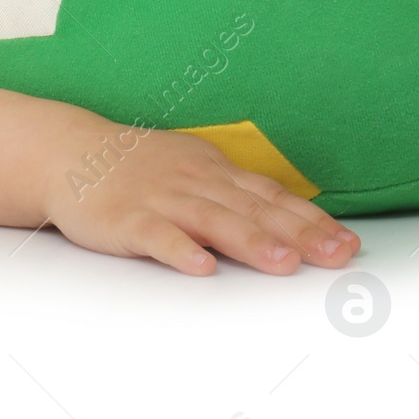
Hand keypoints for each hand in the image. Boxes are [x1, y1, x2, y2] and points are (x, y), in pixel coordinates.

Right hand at [40, 122, 361, 275]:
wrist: (71, 150)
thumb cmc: (137, 166)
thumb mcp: (192, 169)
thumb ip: (233, 194)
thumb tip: (284, 217)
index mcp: (214, 171)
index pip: (272, 197)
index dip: (311, 220)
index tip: (347, 243)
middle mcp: (195, 181)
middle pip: (254, 210)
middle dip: (299, 234)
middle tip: (337, 256)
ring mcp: (161, 198)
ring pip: (213, 220)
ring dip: (251, 242)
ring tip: (284, 264)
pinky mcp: (127, 219)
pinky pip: (157, 236)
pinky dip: (180, 251)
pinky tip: (201, 268)